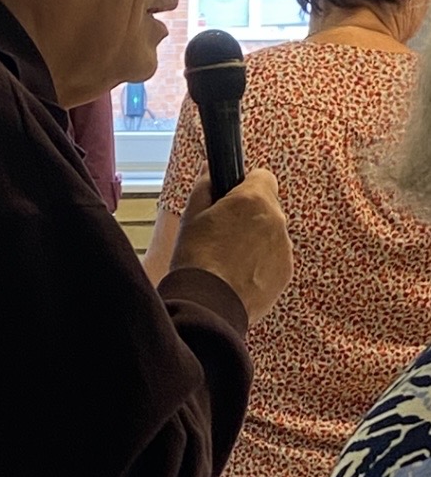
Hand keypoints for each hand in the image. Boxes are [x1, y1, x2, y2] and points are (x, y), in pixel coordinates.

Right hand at [169, 168, 292, 324]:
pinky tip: (236, 275)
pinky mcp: (285, 274)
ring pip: (271, 233)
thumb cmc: (196, 260)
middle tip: (222, 231)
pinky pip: (274, 258)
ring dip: (256, 239)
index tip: (230, 197)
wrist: (207, 306)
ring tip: (227, 258)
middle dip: (249, 214)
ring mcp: (284, 250)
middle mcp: (276, 222)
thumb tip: (209, 169)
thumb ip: (205, 186)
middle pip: (268, 206)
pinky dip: (260, 263)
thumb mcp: (191, 216)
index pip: (263, 175)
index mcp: (253, 200)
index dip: (245, 184)